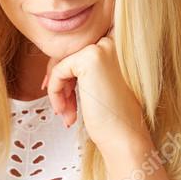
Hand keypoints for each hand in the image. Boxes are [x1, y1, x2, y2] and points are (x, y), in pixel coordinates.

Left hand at [41, 29, 150, 154]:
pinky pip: (58, 71)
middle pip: (70, 53)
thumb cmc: (114, 117)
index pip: (81, 50)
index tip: (65, 93)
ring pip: (63, 62)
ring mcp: (103, 48)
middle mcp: (113, 41)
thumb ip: (85, 67)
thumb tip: (55, 59)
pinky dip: (55, 92)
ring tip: (66, 112)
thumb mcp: (100, 83)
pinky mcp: (90, 58)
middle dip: (61, 81)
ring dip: (58, 89)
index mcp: (119, 45)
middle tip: (62, 107)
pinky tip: (64, 110)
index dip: (68, 72)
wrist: (125, 137)